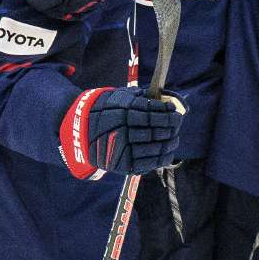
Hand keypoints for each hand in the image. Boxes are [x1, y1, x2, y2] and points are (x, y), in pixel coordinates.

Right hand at [60, 87, 185, 178]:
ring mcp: (122, 147)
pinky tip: (168, 151)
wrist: (80, 131)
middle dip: (171, 126)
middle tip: (178, 122)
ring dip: (170, 142)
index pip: (152, 111)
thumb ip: (142, 96)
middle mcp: (122, 129)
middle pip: (156, 129)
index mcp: (122, 110)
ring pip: (155, 146)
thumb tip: (168, 98)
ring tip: (175, 137)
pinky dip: (162, 158)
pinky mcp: (122, 164)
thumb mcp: (119, 96)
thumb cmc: (106, 111)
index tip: (174, 110)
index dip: (167, 111)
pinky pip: (148, 162)